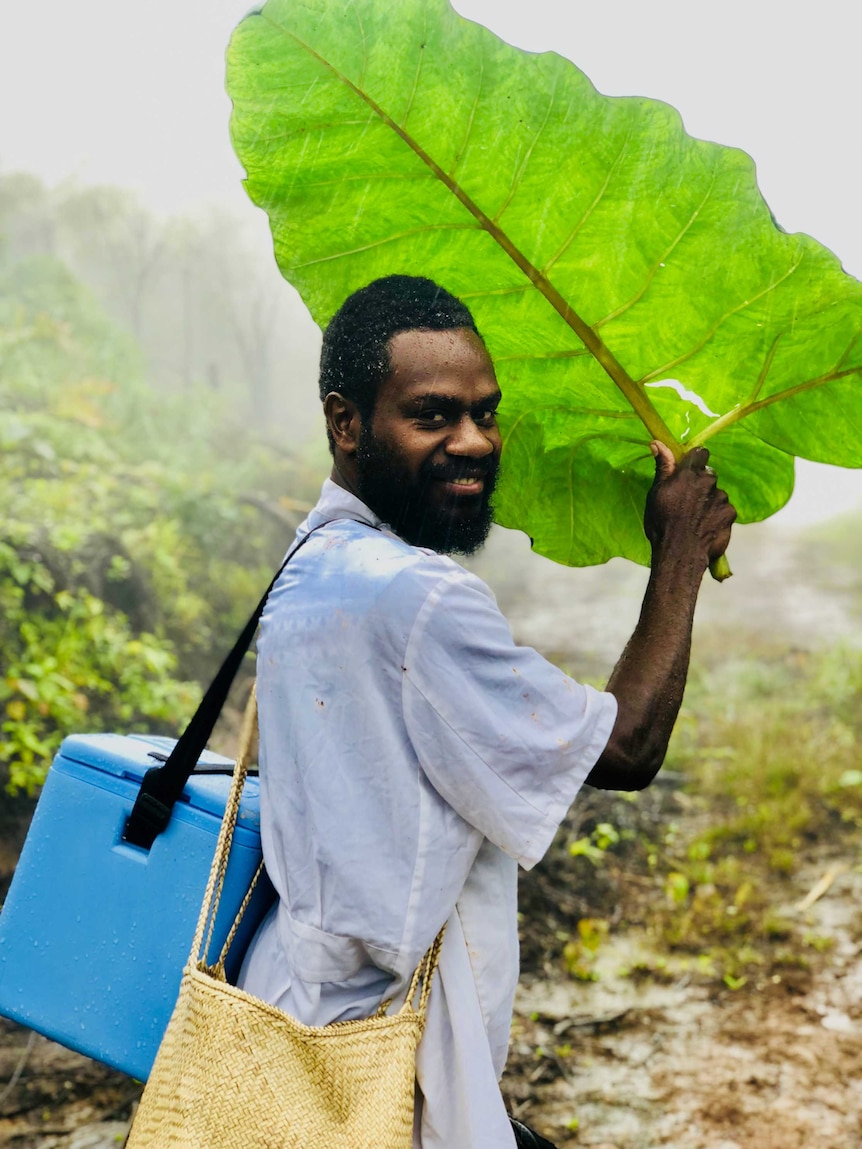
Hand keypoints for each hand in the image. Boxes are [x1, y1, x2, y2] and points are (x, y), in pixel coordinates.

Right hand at [644, 442, 736, 570]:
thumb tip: (658, 443)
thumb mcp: (655, 494)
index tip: (688, 470)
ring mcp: (721, 498)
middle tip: (688, 500)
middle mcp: (708, 482)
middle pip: (708, 474)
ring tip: (696, 518)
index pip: (700, 453)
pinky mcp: (730, 514)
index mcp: (689, 474)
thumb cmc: (662, 524)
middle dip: (701, 483)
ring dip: (709, 500)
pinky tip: (706, 527)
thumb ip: (662, 468)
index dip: (694, 460)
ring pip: (717, 493)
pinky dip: (717, 515)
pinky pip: (724, 509)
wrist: (680, 553)